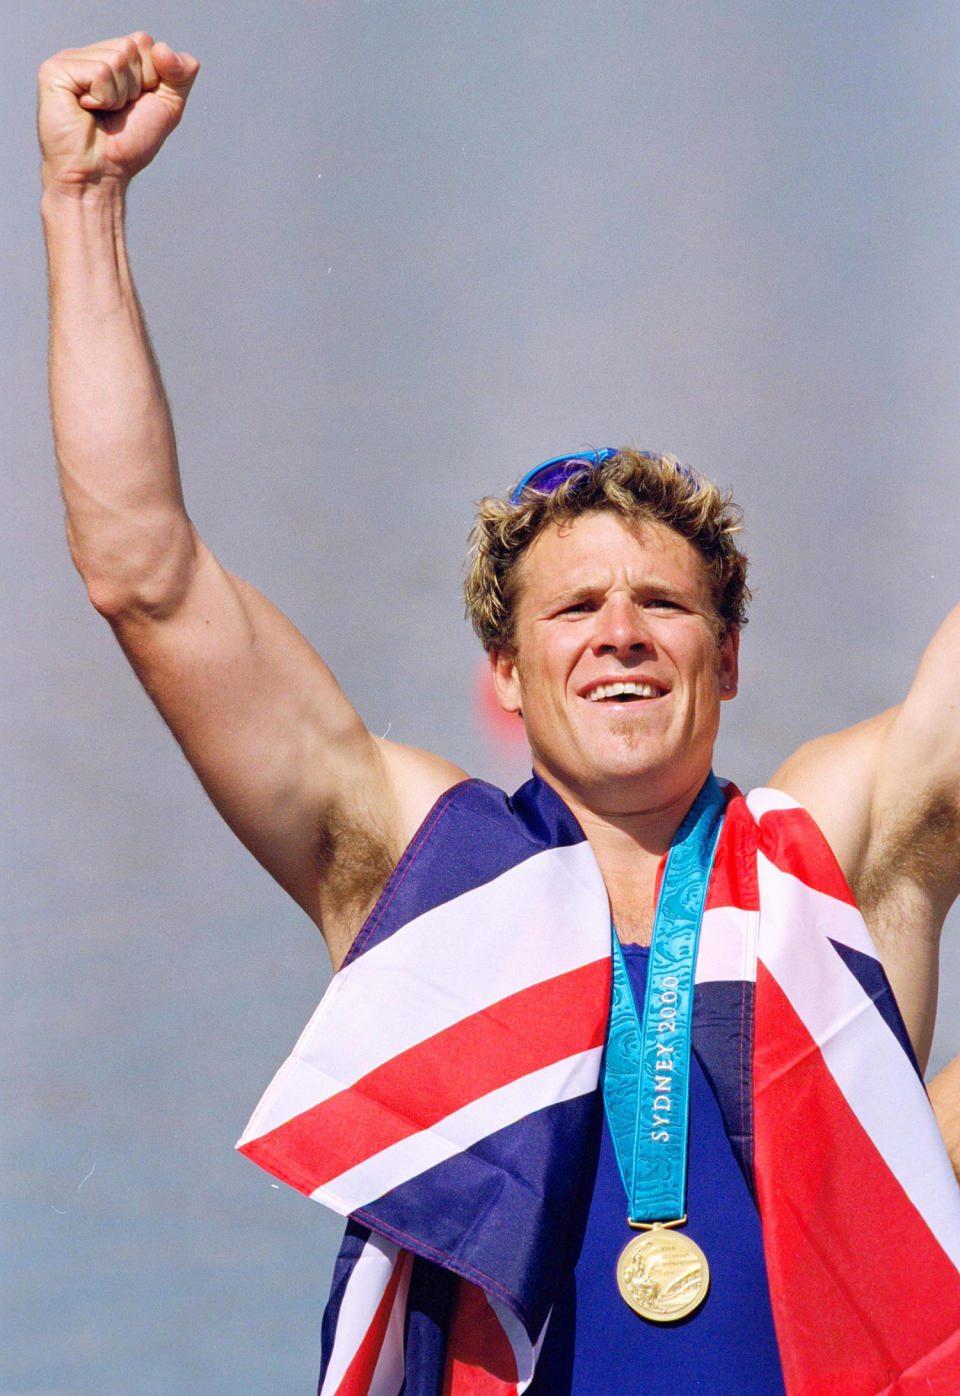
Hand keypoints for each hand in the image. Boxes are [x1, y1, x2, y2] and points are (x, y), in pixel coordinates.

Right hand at [38, 32, 198, 192]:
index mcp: (112, 58)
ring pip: (117, 58)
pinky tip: (86, 110)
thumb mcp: (167, 108)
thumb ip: (180, 75)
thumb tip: (164, 48)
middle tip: (116, 112)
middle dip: (137, 86)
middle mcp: (90, 54)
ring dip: (119, 96)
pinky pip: (99, 72)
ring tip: (101, 113)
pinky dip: (102, 98)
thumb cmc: (128, 146)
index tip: (135, 105)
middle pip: (133, 45)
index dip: (152, 78)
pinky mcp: (55, 70)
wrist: (101, 175)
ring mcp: (70, 60)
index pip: (146, 42)